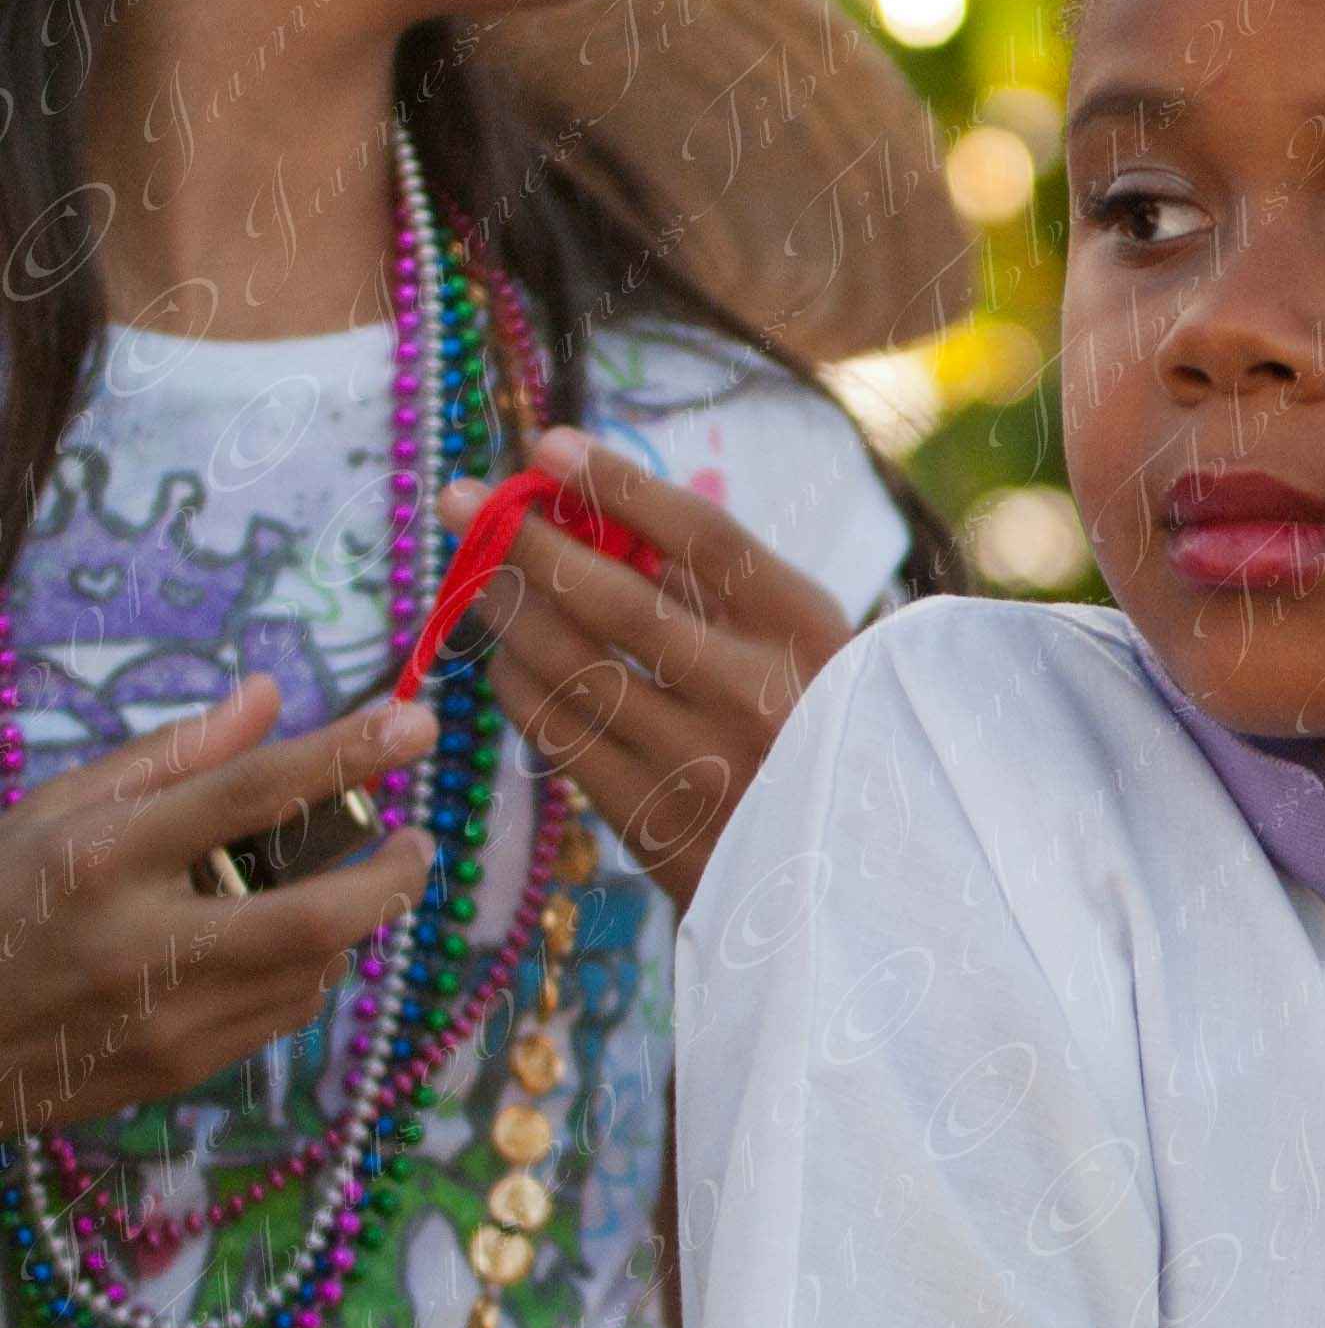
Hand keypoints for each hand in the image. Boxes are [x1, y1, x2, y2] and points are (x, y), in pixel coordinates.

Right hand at [0, 677, 434, 1133]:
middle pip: (316, 915)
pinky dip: (312, 969)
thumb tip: (267, 695)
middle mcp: (143, 941)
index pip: (247, 794)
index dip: (343, 755)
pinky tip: (288, 943)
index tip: (416, 723)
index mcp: (105, 857)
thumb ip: (171, 755)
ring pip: (316, 969)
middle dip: (390, 875)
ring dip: (351, 921)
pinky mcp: (181, 1068)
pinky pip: (288, 1014)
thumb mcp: (58, 809)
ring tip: (338, 885)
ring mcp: (167, 1016)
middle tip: (414, 840)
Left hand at [437, 427, 856, 914]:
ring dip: (505, 611)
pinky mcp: (653, 823)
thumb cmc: (831, 736)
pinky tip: (502, 655)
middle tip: (462, 499)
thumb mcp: (818, 651)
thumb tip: (610, 513)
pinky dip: (517, 684)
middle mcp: (755, 696)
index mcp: (810, 637)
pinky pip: (558, 735)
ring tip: (473, 575)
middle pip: (615, 599)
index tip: (549, 445)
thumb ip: (729, 591)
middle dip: (526, 538)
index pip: (703, 538)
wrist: (859, 883)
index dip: (618, 484)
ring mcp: (699, 763)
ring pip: (569, 668)